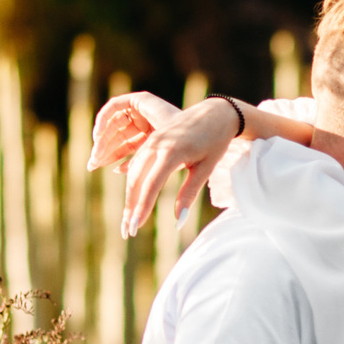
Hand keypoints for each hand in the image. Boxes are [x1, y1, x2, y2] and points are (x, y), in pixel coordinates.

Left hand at [86, 92, 181, 173]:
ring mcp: (142, 109)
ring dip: (102, 138)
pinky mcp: (141, 99)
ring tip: (96, 153)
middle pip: (116, 135)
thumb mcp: (155, 162)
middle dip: (103, 149)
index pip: (123, 145)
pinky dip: (103, 118)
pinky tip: (98, 134)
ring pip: (113, 123)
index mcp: (149, 136)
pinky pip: (115, 106)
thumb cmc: (184, 153)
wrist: (198, 133)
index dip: (108, 155)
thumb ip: (136, 164)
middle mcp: (144, 121)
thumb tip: (116, 170)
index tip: (93, 167)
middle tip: (92, 162)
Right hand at [120, 98, 243, 236]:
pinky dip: (133, 181)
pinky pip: (137, 162)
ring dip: (129, 195)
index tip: (135, 228)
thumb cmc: (215, 142)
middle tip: (128, 230)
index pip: (152, 184)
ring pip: (133, 171)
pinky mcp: (152, 139)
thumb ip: (189, 194)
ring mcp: (153, 140)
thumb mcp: (205, 168)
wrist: (215, 113)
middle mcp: (157, 144)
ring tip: (129, 218)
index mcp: (172, 152)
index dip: (142, 207)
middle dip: (131, 206)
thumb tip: (178, 222)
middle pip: (136, 179)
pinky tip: (131, 197)